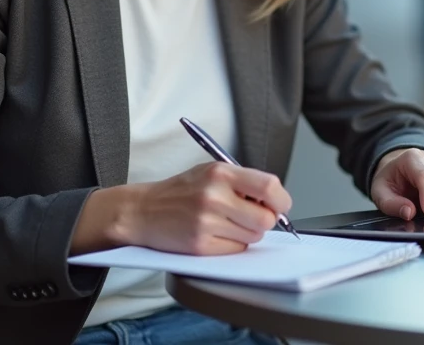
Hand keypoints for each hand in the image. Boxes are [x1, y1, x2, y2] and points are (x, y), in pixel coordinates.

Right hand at [73, 162, 290, 255]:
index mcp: (220, 172)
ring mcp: (206, 222)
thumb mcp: (210, 172)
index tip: (280, 205)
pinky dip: (231, 245)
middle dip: (264, 221)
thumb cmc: (180, 191)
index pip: (269, 187)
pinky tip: (214, 235)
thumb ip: (242, 182)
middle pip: (266, 219)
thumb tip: (276, 201)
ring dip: (246, 233)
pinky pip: (236, 250)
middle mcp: (214, 196)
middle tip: (251, 217)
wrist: (142, 210)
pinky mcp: (200, 245)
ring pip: (253, 236)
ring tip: (225, 223)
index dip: (281, 200)